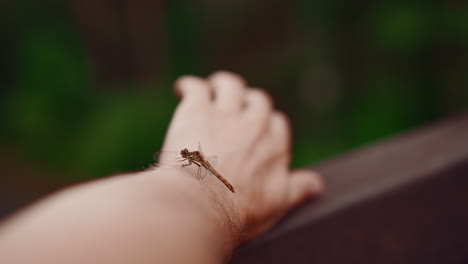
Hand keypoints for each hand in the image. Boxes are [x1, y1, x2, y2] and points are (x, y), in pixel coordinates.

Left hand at [161, 71, 323, 240]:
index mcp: (275, 143)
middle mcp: (254, 122)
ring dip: (222, 84)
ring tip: (212, 88)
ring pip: (229, 85)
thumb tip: (318, 184)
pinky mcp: (196, 109)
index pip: (276, 122)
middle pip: (257, 99)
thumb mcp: (278, 202)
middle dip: (248, 100)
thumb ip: (299, 189)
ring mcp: (225, 113)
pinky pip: (194, 87)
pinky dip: (188, 86)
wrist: (202, 204)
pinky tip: (182, 89)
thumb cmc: (240, 208)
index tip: (256, 130)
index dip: (266, 124)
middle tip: (236, 107)